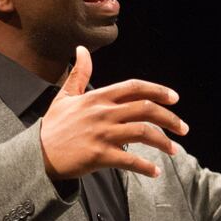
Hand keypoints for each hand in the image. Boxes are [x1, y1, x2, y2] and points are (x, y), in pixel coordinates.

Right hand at [39, 46, 188, 179]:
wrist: (37, 155)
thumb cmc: (53, 126)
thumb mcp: (65, 96)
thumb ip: (79, 74)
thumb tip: (81, 49)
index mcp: (98, 98)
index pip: (134, 87)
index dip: (157, 90)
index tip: (175, 98)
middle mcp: (103, 113)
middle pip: (146, 110)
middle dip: (170, 118)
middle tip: (183, 128)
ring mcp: (102, 135)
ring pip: (143, 134)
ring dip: (163, 142)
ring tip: (174, 150)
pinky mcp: (99, 156)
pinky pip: (130, 161)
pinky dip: (146, 167)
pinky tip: (155, 171)